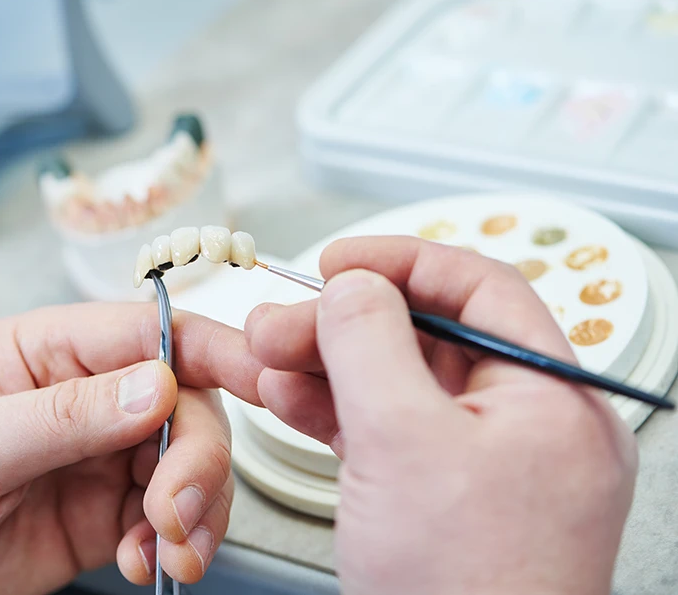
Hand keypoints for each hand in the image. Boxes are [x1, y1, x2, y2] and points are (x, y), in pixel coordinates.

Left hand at [0, 304, 261, 593]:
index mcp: (50, 352)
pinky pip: (161, 522)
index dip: (219, 350)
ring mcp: (96, 459)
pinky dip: (169, 545)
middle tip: (176, 510)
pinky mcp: (98, 516)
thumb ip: (60, 419)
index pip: (154, 333)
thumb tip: (152, 388)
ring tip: (166, 550)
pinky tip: (146, 563)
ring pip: (186, 467)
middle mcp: (84, 398)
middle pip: (187, 406)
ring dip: (194, 510)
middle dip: (198, 460)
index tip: (263, 381)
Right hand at [244, 236, 636, 594]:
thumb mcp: (403, 443)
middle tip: (281, 322)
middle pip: (428, 336)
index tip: (339, 262)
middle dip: (344, 323)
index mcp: (552, 399)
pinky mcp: (441, 498)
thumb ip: (370, 344)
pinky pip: (387, 431)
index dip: (403, 262)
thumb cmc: (464, 593)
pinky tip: (289, 399)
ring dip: (328, 365)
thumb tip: (353, 286)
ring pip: (399, 384)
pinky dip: (335, 411)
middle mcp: (525, 426)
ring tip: (269, 359)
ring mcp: (481, 465)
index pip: (480, 289)